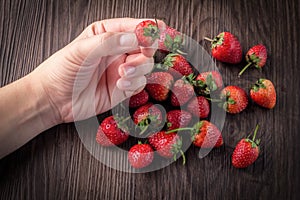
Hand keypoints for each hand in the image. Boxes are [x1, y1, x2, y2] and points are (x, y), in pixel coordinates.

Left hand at [33, 18, 164, 122]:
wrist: (53, 100)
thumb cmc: (62, 71)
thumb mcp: (81, 51)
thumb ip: (108, 42)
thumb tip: (134, 37)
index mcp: (105, 33)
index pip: (132, 27)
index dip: (146, 28)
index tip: (157, 30)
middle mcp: (116, 51)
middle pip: (145, 46)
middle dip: (145, 51)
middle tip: (142, 55)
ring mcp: (121, 70)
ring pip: (145, 65)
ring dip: (139, 69)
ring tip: (122, 74)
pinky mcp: (123, 88)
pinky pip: (139, 83)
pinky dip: (134, 84)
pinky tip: (120, 86)